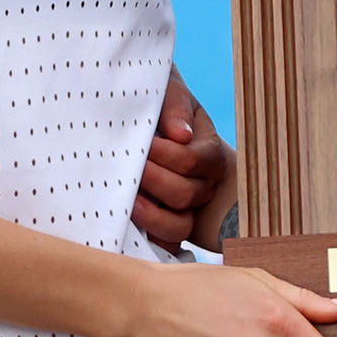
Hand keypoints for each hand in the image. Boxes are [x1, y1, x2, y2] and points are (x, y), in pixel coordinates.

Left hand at [134, 70, 231, 250]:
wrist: (137, 115)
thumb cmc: (158, 102)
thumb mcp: (168, 91)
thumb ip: (175, 105)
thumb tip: (180, 135)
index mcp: (207, 151)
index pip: (192, 161)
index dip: (166, 155)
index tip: (144, 144)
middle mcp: (202, 184)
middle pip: (186, 194)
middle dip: (155, 180)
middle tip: (131, 169)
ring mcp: (185, 209)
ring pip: (179, 227)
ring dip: (152, 215)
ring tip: (129, 201)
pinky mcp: (164, 226)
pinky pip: (164, 245)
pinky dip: (149, 239)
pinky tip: (130, 226)